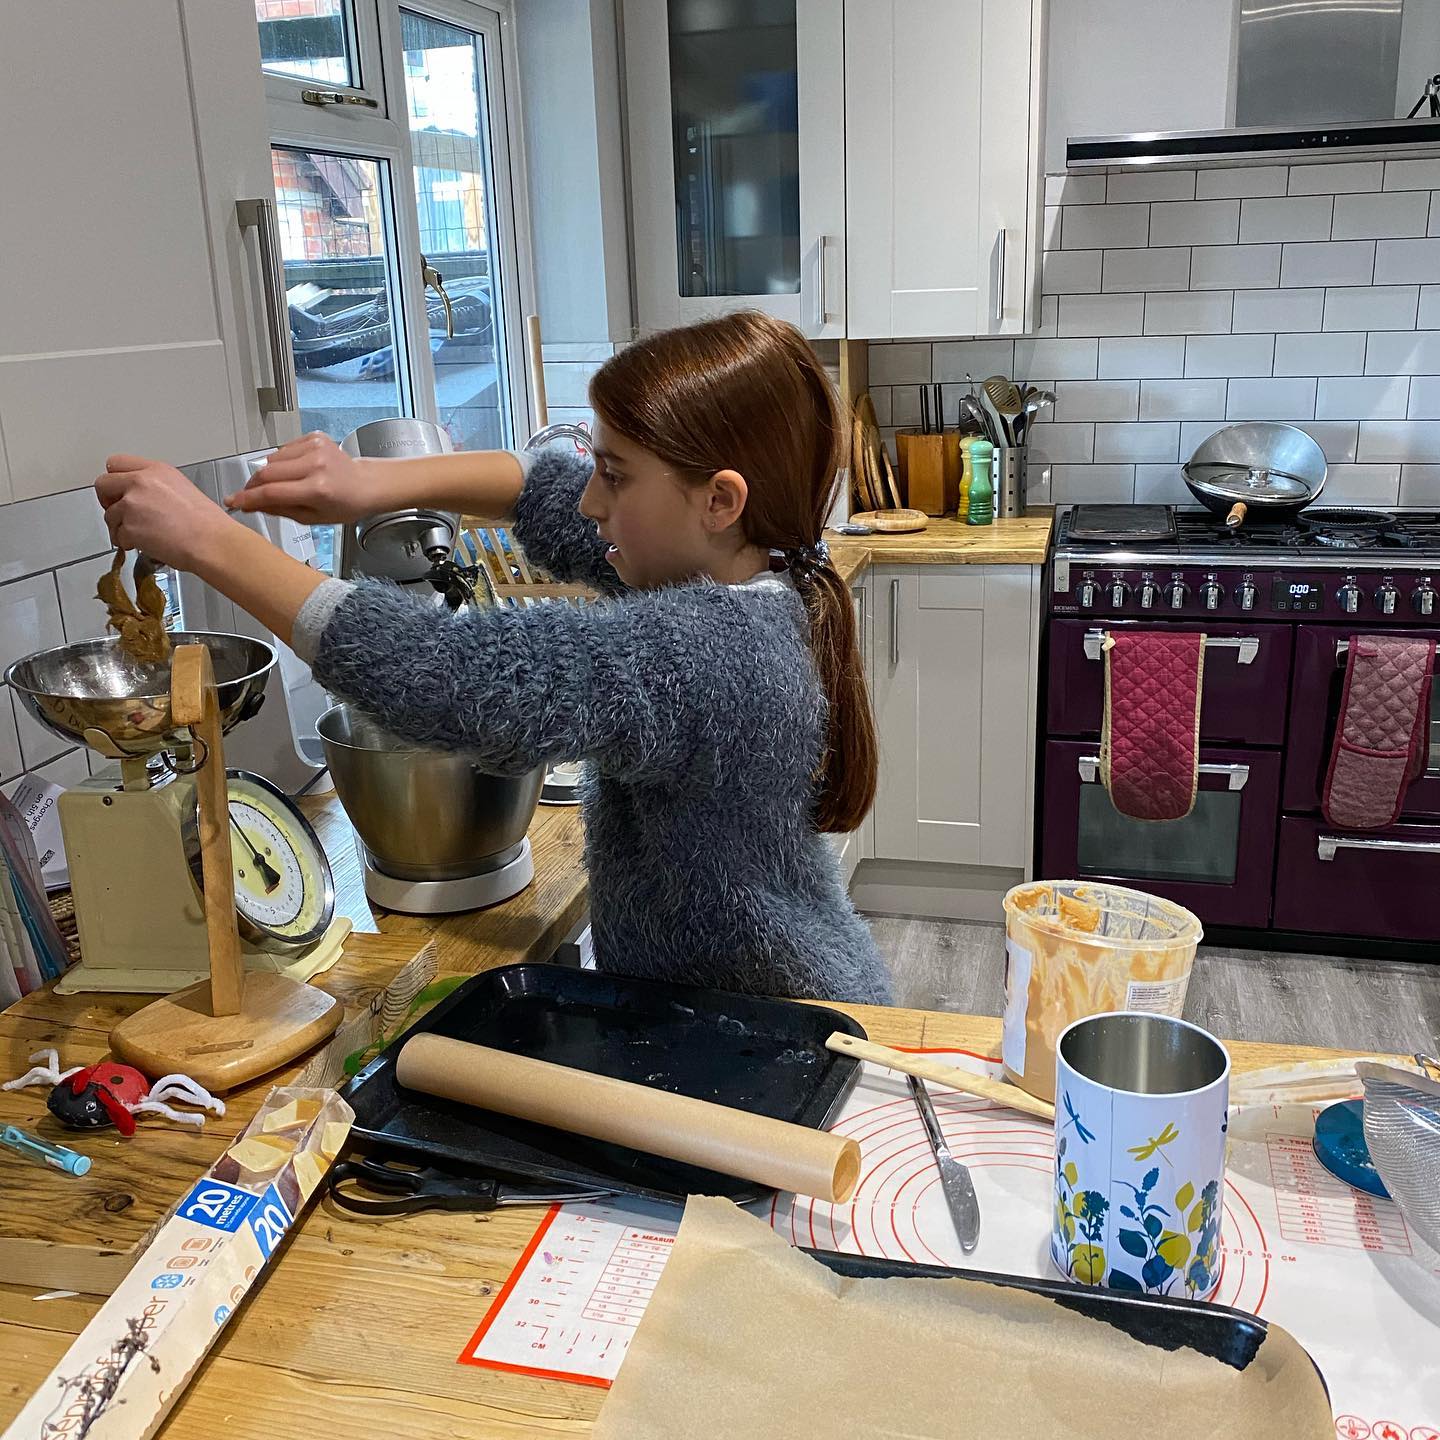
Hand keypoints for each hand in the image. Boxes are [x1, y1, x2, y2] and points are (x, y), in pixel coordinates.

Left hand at [96, 456, 232, 570]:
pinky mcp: (129, 527)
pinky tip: (145, 545)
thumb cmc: (207, 522)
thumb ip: (156, 487)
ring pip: (109, 515)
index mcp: (156, 470)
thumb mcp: (183, 488)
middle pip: (103, 484)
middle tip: (120, 513)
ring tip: (141, 536)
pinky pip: (118, 536)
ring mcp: (132, 504)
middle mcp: (140, 482)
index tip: (119, 491)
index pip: (117, 463)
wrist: (211, 541)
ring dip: (120, 527)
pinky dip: (128, 543)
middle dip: (107, 501)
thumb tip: (142, 499)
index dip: (115, 480)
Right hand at [224, 432, 394, 522]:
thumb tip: (250, 504)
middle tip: (249, 494)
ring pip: (272, 458)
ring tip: (280, 484)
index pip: (271, 492)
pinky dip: (281, 461)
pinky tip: (293, 471)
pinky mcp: (314, 437)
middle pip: (267, 472)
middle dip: (253, 484)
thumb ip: (279, 510)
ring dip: (268, 472)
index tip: (233, 502)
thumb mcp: (312, 518)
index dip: (247, 498)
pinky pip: (284, 449)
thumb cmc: (345, 504)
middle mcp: (316, 465)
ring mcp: (315, 447)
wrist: (366, 484)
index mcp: (318, 489)